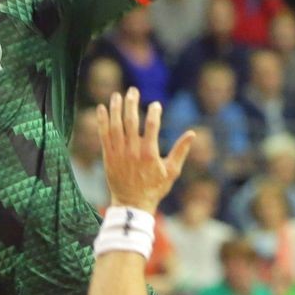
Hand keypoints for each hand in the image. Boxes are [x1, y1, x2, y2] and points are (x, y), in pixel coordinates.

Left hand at [97, 87, 195, 212]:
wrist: (132, 203)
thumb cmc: (155, 188)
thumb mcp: (172, 172)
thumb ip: (181, 151)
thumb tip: (192, 133)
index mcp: (149, 154)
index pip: (152, 126)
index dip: (154, 112)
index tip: (155, 104)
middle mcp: (132, 151)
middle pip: (131, 121)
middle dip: (132, 103)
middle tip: (133, 90)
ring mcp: (118, 153)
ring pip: (115, 126)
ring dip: (115, 108)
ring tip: (117, 95)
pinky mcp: (108, 156)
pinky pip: (103, 135)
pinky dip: (102, 121)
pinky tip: (101, 108)